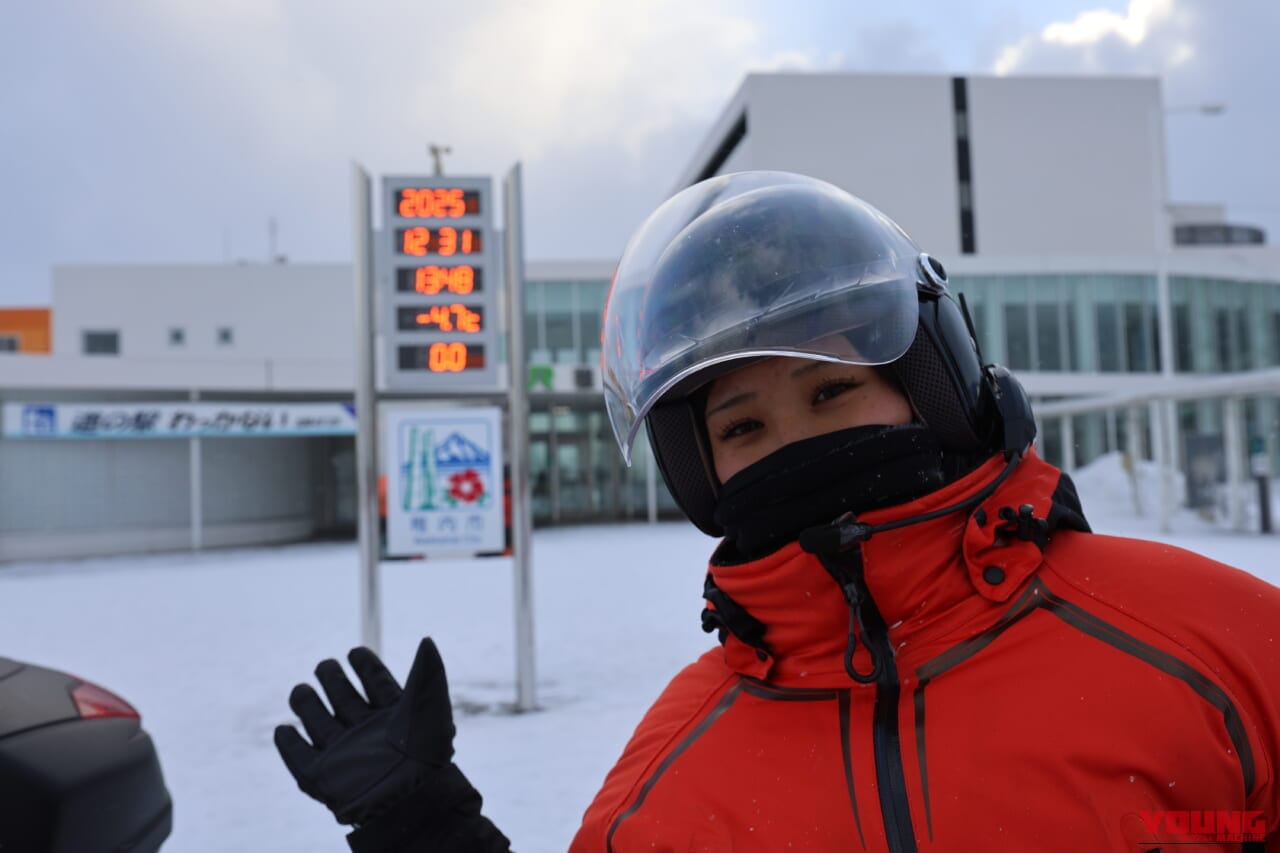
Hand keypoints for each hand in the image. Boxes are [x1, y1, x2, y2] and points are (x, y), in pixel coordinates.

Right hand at [274, 637, 460, 825]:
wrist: (409, 797)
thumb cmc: (425, 752)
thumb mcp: (429, 704)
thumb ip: (426, 671)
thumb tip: (427, 640)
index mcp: (393, 716)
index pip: (375, 683)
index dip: (365, 666)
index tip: (355, 652)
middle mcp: (367, 733)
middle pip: (343, 698)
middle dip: (332, 679)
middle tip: (326, 666)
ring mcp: (344, 754)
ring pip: (318, 722)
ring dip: (306, 703)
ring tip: (301, 690)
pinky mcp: (323, 777)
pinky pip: (299, 758)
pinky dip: (289, 744)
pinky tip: (284, 729)